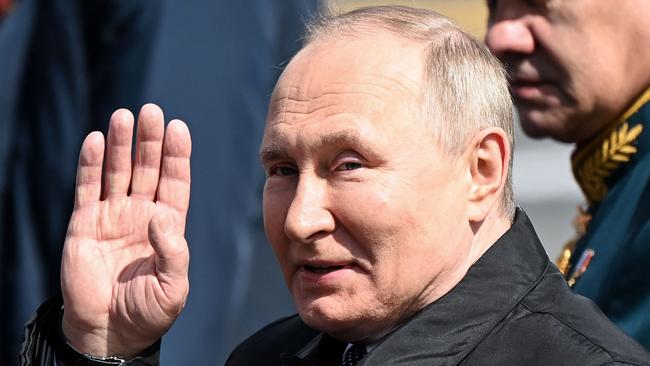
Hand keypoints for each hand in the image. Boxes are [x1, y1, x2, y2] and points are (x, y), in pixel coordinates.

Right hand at [60, 104, 190, 357]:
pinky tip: (95, 141)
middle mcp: (142, 214)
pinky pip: (88, 188)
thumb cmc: (149, 311)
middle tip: (151, 111)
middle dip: (150, 141)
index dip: (176, 155)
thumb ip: (173, 251)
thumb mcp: (174, 286)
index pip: (174, 182)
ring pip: (118, 172)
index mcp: (168, 225)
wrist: (109, 331)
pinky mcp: (85, 223)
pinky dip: (90, 164)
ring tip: (123, 116)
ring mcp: (113, 216)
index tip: (178, 128)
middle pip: (147, 169)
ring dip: (121, 144)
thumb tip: (160, 215)